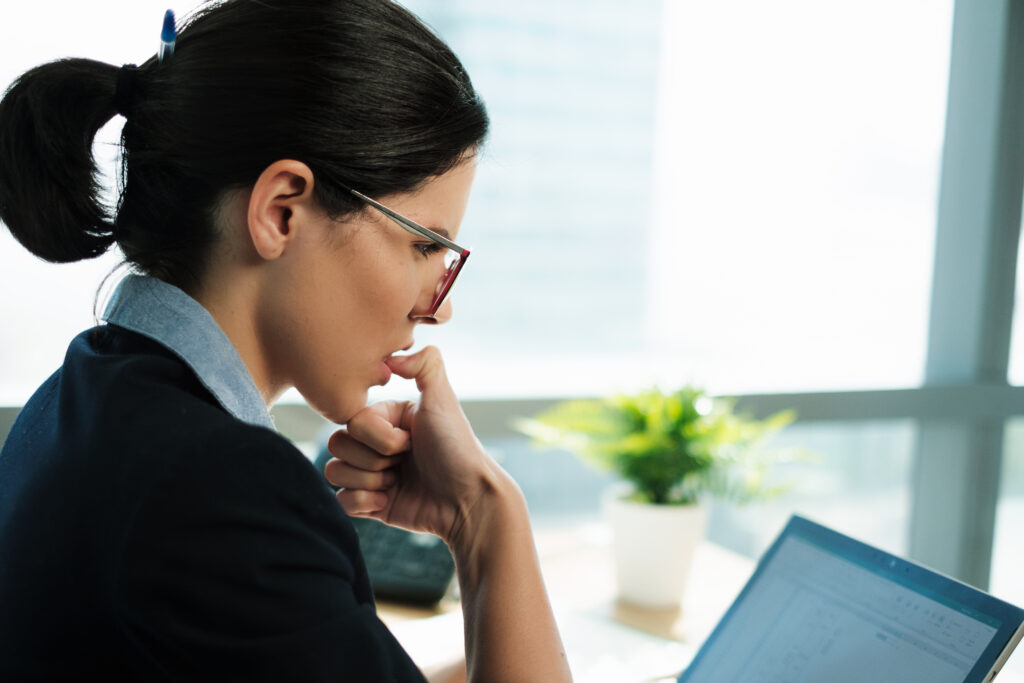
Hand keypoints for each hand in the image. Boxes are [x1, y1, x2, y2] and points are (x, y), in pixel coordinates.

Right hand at [323, 346, 501, 542]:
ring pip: (334, 472)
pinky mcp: (371, 503)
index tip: (411, 441)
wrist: (469, 499)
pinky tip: (388, 502)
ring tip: (397, 482)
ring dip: (367, 481)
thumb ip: (426, 365)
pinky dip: (362, 503)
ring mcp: (372, 473)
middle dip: (372, 459)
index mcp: (387, 417)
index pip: (352, 421)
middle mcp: (376, 443)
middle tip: (404, 462)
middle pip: (337, 445)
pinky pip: (341, 502)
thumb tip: (391, 357)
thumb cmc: (457, 448)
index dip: (380, 437)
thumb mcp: (444, 399)